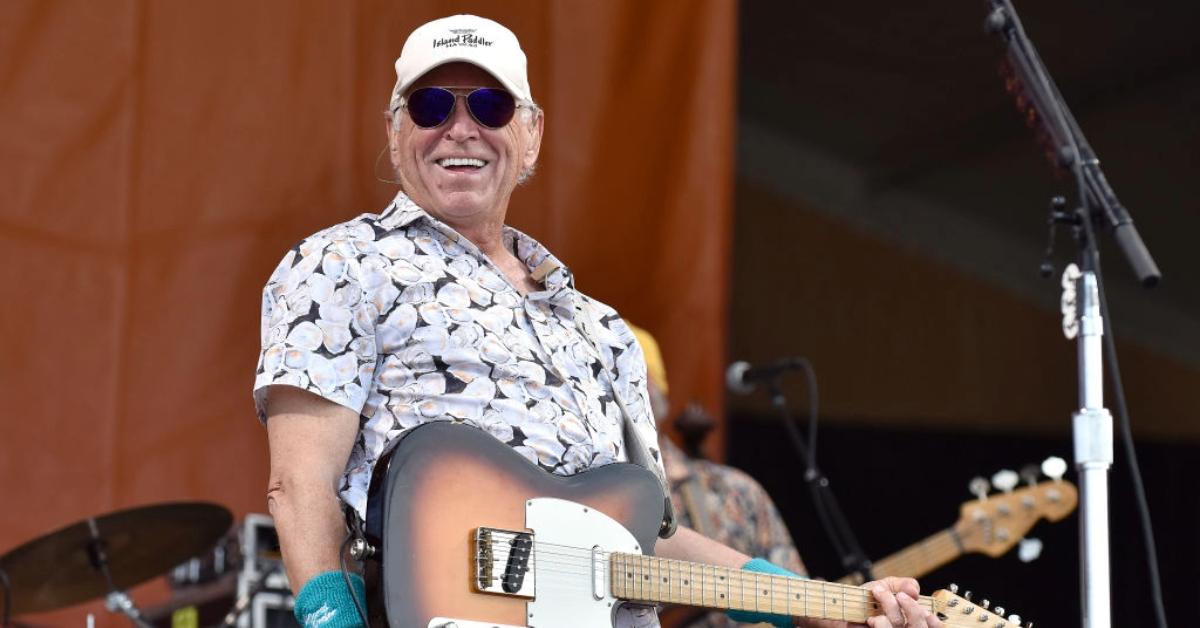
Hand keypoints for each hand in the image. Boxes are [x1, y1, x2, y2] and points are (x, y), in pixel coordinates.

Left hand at [797, 577, 941, 627]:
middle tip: (895, 591)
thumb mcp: (885, 586)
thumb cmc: (862, 598)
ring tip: (876, 595)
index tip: (915, 600)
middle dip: (908, 606)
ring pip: (897, 627)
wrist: (835, 606)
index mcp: (908, 621)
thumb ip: (902, 585)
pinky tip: (869, 618)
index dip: (931, 619)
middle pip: (917, 626)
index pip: (931, 625)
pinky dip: (879, 623)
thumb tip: (914, 589)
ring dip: (889, 607)